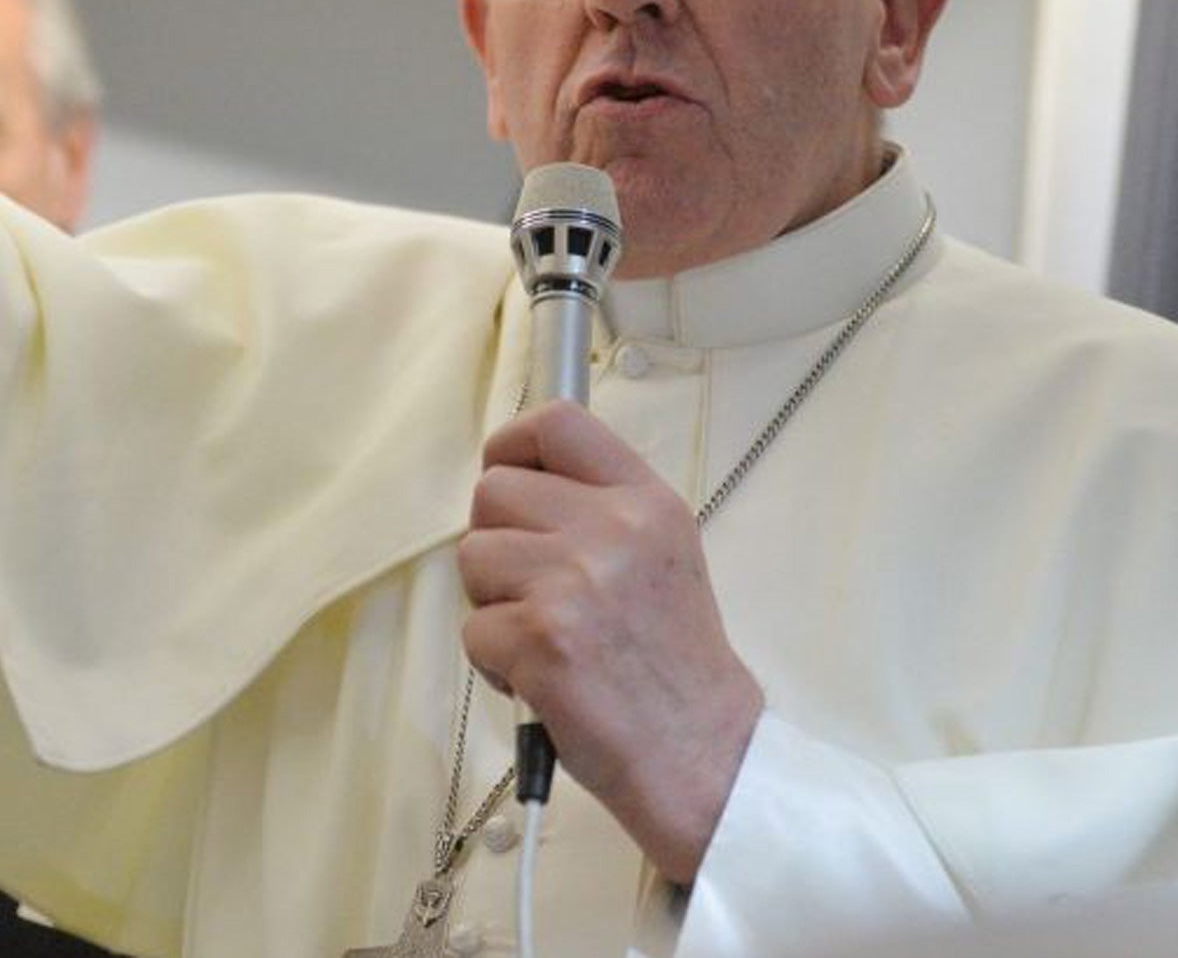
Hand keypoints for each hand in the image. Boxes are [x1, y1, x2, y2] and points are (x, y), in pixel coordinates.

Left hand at [459, 402, 763, 884]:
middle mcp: (612, 528)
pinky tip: (542, 678)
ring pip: (473, 557)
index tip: (510, 478)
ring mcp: (573, 582)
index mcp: (646, 500)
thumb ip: (600, 507)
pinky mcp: (540, 640)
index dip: (512, 444)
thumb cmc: (674, 660)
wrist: (705, 754)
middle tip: (534, 588)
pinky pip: (472, 629)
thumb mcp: (662, 552)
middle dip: (497, 541)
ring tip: (544, 636)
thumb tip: (514, 477)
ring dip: (492, 603)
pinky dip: (494, 661)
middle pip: (492, 492)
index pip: (557, 423)